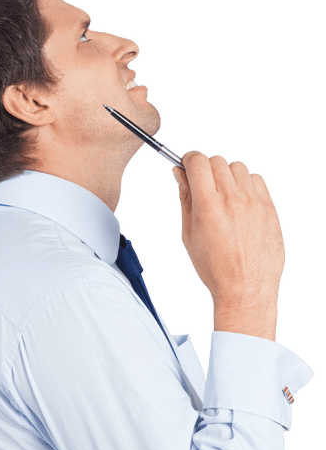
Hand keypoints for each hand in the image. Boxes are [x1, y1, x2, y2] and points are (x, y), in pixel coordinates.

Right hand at [172, 151, 285, 339]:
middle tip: (205, 189)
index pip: (197, 161)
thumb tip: (181, 175)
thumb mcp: (190, 236)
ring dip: (228, 177)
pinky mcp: (269, 208)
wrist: (245, 289)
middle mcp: (232, 199)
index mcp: (208, 206)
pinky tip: (241, 204)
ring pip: (237, 167)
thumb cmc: (216, 269)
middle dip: (206, 170)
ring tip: (225, 198)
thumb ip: (186, 200)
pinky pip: (256, 180)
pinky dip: (246, 186)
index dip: (189, 161)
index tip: (188, 167)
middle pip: (216, 161)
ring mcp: (253, 202)